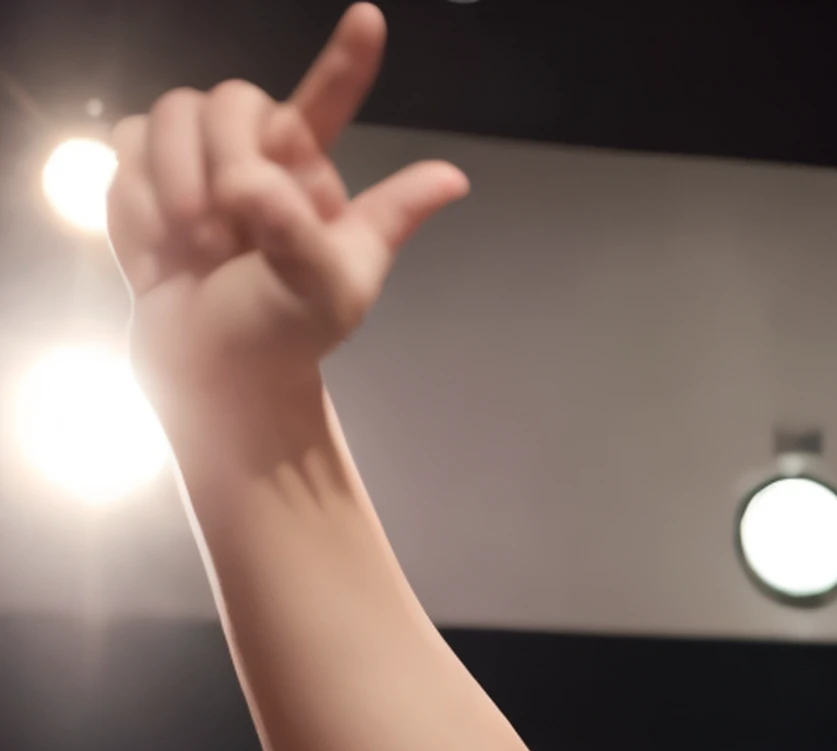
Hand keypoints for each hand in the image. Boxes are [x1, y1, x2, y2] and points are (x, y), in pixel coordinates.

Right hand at [110, 7, 467, 430]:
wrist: (212, 370)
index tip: (371, 17)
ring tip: (197, 249)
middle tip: (228, 228)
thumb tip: (451, 177)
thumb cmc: (283, 333)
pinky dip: (138, 203)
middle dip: (223, 158)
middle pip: (229, 97)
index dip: (347, 61)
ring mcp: (195, 158)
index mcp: (309, 173)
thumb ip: (380, 220)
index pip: (328, 102)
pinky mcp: (142, 171)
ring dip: (175, 186)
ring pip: (169, 113)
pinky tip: (161, 246)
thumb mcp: (341, 286)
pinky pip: (126, 149)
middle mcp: (254, 153)